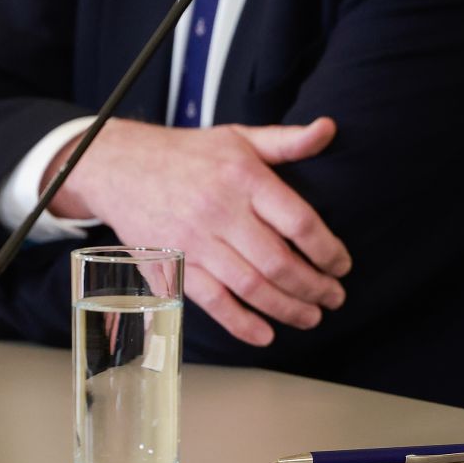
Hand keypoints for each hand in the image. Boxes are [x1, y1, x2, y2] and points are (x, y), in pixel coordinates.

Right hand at [48, 117, 350, 345]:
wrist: (121, 167)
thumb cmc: (190, 154)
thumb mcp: (240, 137)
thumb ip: (288, 141)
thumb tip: (328, 128)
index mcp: (244, 178)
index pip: (299, 221)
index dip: (328, 250)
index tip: (343, 265)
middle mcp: (220, 211)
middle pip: (278, 261)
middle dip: (314, 287)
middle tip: (334, 298)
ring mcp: (195, 241)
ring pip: (250, 286)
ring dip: (287, 308)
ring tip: (312, 316)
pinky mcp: (173, 264)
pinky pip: (212, 301)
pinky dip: (241, 323)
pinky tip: (266, 334)